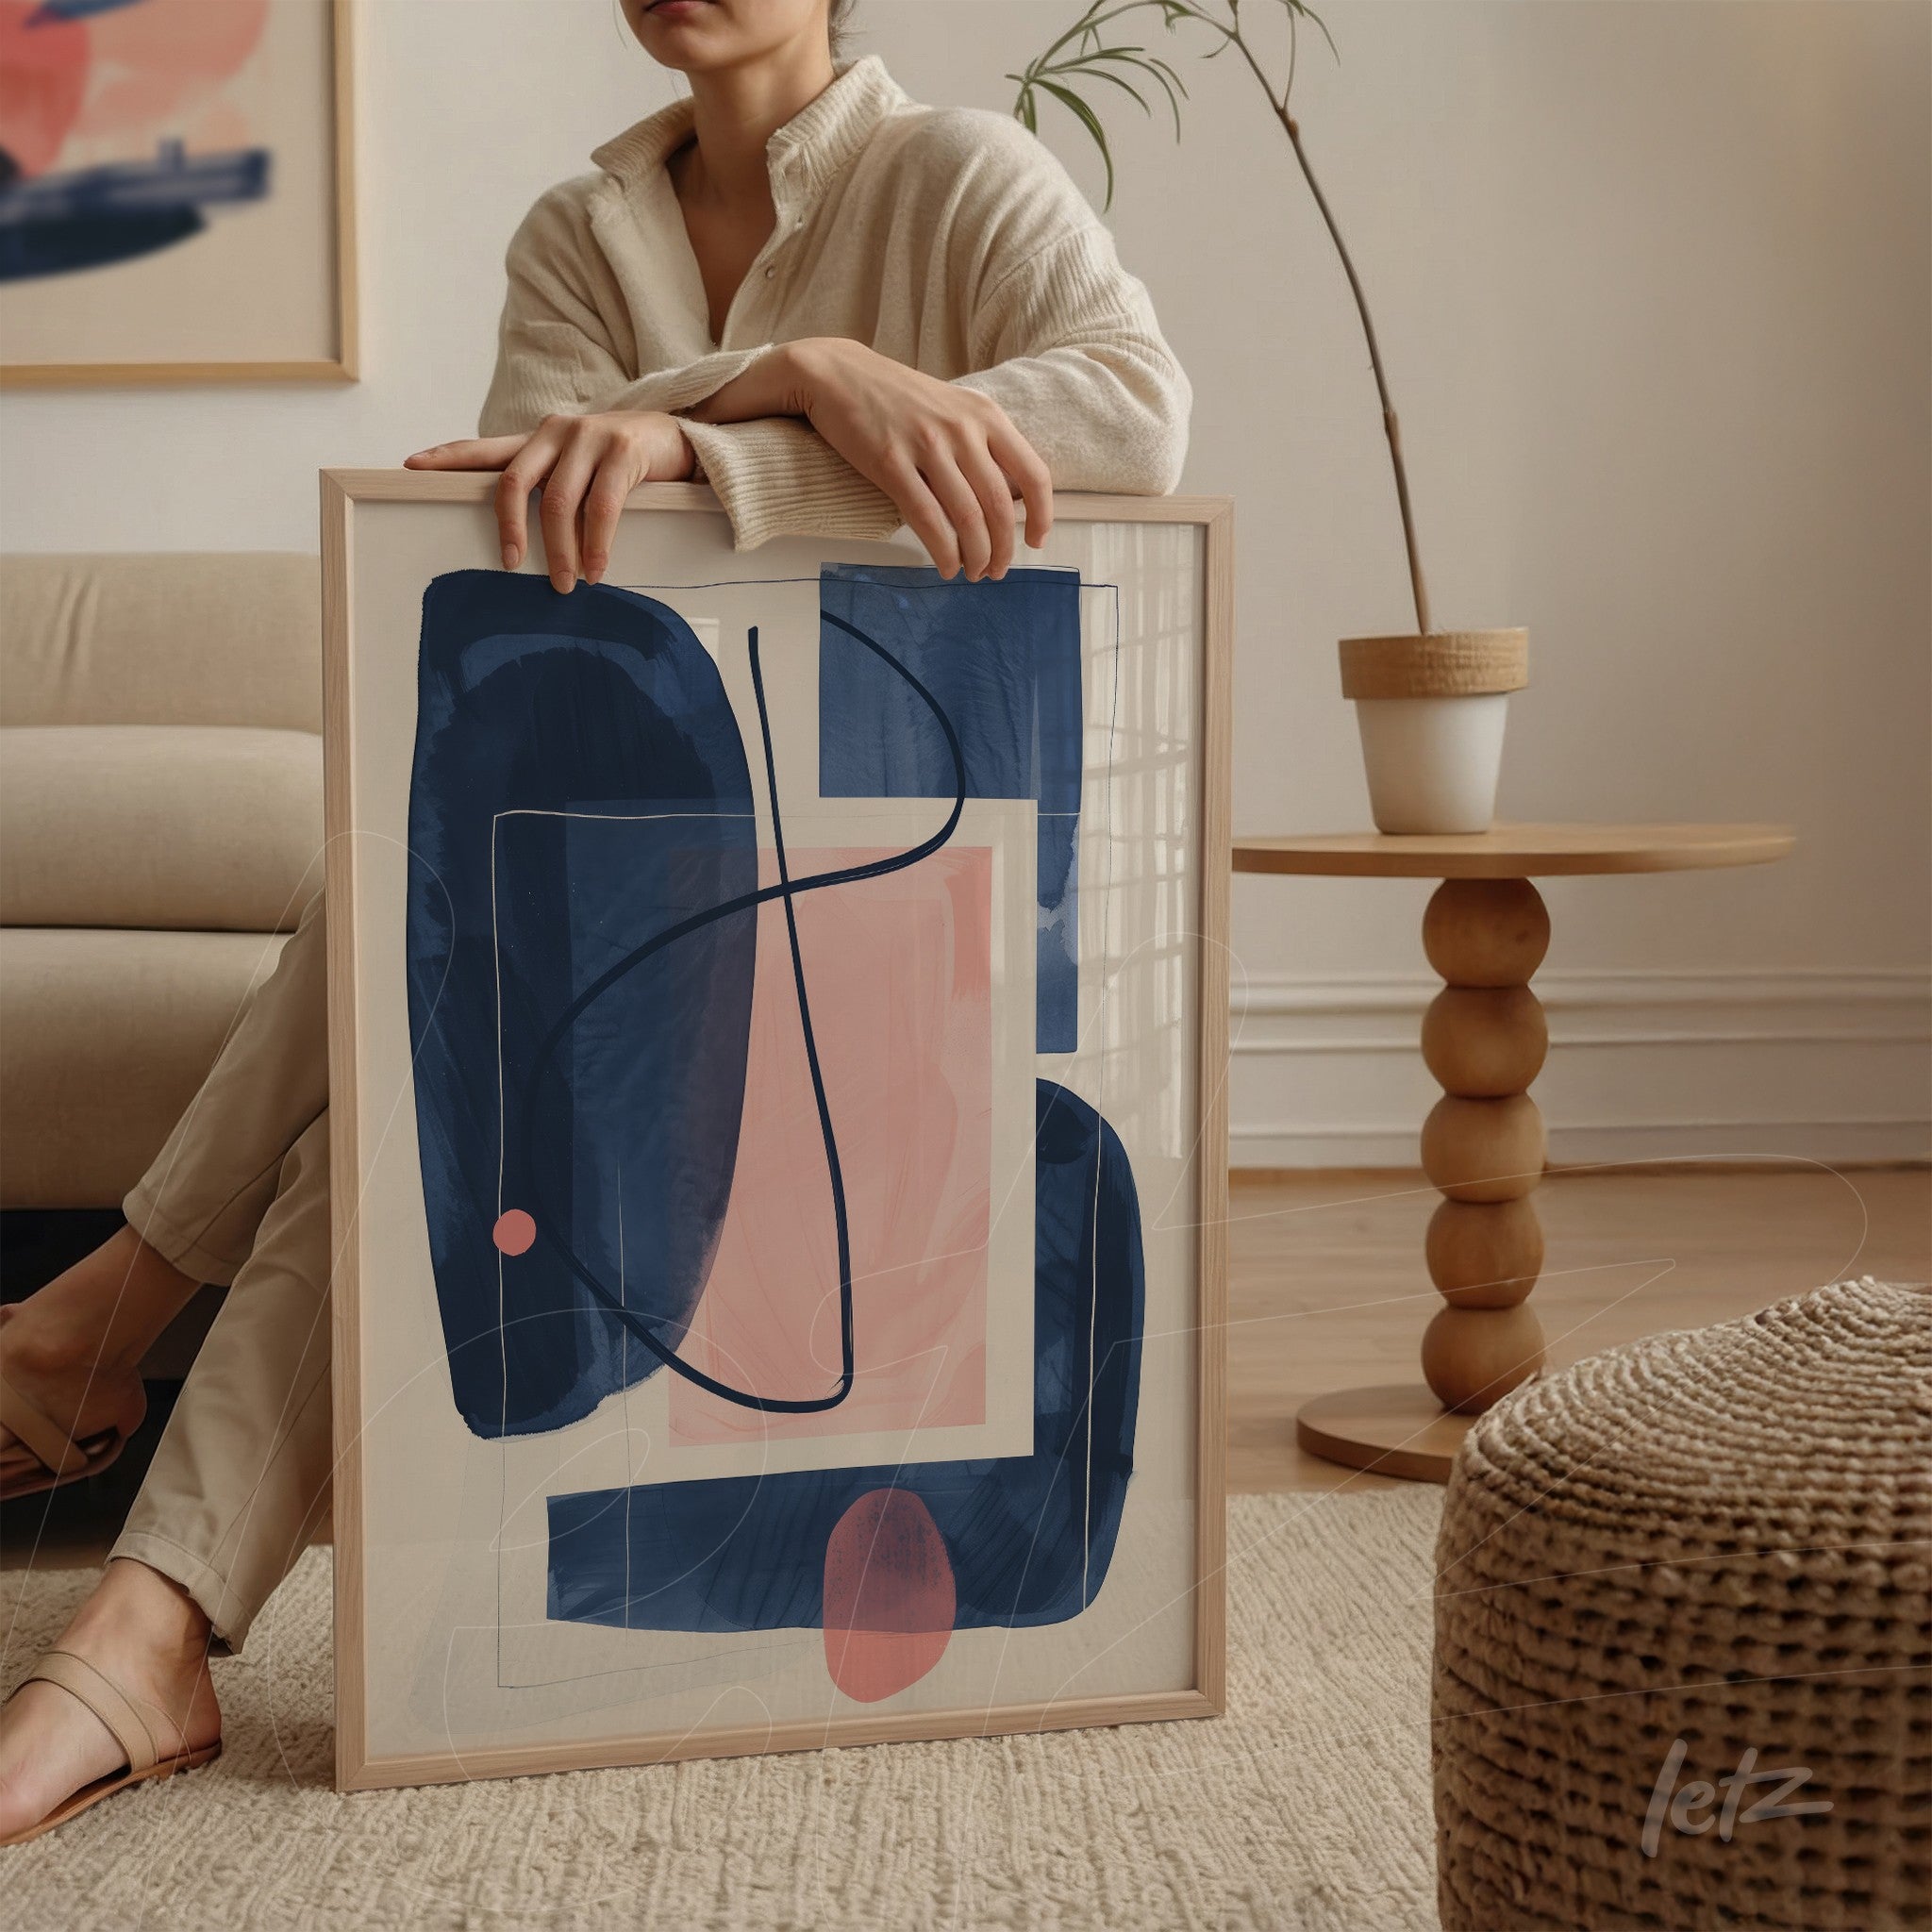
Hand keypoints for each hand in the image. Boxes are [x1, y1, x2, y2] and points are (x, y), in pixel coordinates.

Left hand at [404, 411, 695, 592]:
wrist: (678, 439)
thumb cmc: (624, 465)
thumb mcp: (580, 471)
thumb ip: (551, 489)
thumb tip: (520, 540)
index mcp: (540, 440)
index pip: (486, 449)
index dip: (447, 457)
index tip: (410, 466)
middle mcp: (556, 432)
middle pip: (514, 481)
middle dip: (510, 528)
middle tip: (510, 565)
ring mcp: (589, 437)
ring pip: (557, 501)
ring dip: (559, 549)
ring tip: (565, 584)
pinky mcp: (622, 452)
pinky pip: (601, 506)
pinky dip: (596, 544)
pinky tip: (595, 570)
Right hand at [691, 339, 1052, 581]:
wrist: (836, 373)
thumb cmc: (896, 398)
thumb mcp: (951, 408)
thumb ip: (980, 443)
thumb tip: (1005, 497)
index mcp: (984, 416)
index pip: (1032, 473)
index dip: (1042, 515)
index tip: (1037, 542)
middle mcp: (962, 429)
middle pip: (999, 506)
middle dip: (1003, 549)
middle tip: (996, 571)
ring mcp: (926, 445)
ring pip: (967, 517)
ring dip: (975, 556)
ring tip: (972, 573)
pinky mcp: (890, 462)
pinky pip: (927, 519)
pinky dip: (942, 551)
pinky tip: (945, 566)